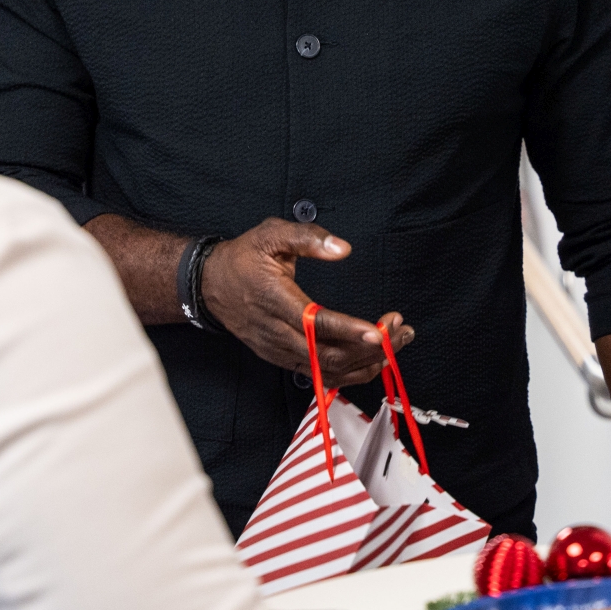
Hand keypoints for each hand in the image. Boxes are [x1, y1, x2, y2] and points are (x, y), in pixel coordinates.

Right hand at [201, 217, 415, 385]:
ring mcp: (279, 350)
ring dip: (365, 362)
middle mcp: (277, 332)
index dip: (349, 330)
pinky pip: (319, 375)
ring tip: (396, 344)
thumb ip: (307, 238)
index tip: (379, 331)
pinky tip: (372, 361)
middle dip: (370, 347)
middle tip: (400, 331)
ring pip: (327, 370)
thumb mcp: (272, 234)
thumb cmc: (243, 258)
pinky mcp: (281, 359)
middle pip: (328, 353)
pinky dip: (349, 373)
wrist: (210, 284)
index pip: (316, 323)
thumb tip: (342, 248)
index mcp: (276, 300)